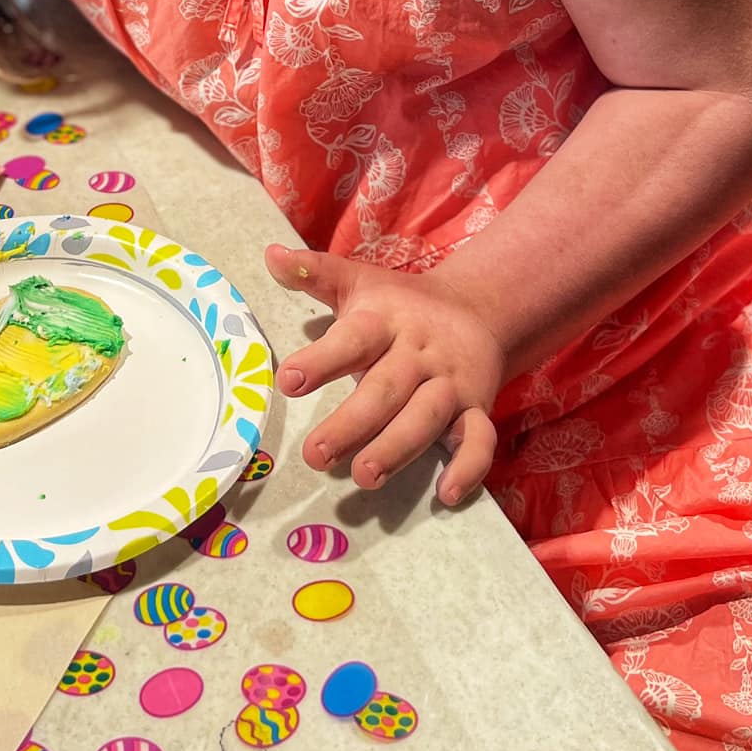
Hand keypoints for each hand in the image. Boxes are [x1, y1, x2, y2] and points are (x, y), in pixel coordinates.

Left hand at [266, 245, 506, 506]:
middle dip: (352, 424)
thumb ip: (314, 274)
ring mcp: (450, 383)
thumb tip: (271, 256)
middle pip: (387, 389)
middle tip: (315, 454)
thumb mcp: (358, 281)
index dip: (322, 360)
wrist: (480, 307)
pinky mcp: (477, 409)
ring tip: (364, 477)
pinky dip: (468, 468)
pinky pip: (480, 441)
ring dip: (397, 449)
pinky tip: (446, 495)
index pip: (353, 340)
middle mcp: (419, 352)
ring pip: (427, 418)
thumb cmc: (401, 304)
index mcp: (386, 320)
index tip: (288, 382)